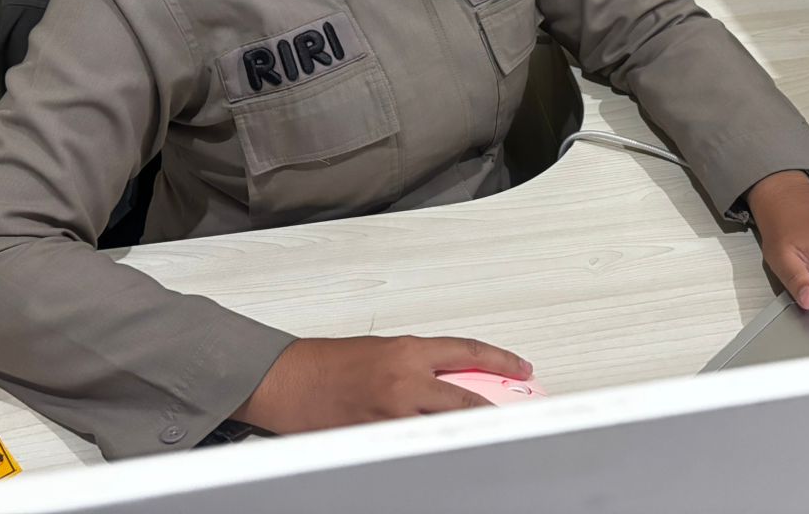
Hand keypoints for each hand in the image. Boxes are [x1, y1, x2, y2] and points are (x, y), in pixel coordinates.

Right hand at [233, 335, 532, 433]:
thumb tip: (449, 380)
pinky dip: (428, 451)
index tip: (520, 367)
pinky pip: (412, 447)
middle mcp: (405, 382)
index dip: (501, 359)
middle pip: (466, 401)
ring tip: (484, 440)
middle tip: (512, 417)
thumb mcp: (380, 351)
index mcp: (407, 351)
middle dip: (492, 412)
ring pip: (445, 429)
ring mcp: (392, 415)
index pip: (468, 352)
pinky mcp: (376, 440)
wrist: (287, 379)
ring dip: (464, 434)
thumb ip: (416, 364)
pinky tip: (438, 456)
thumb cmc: (326, 363)